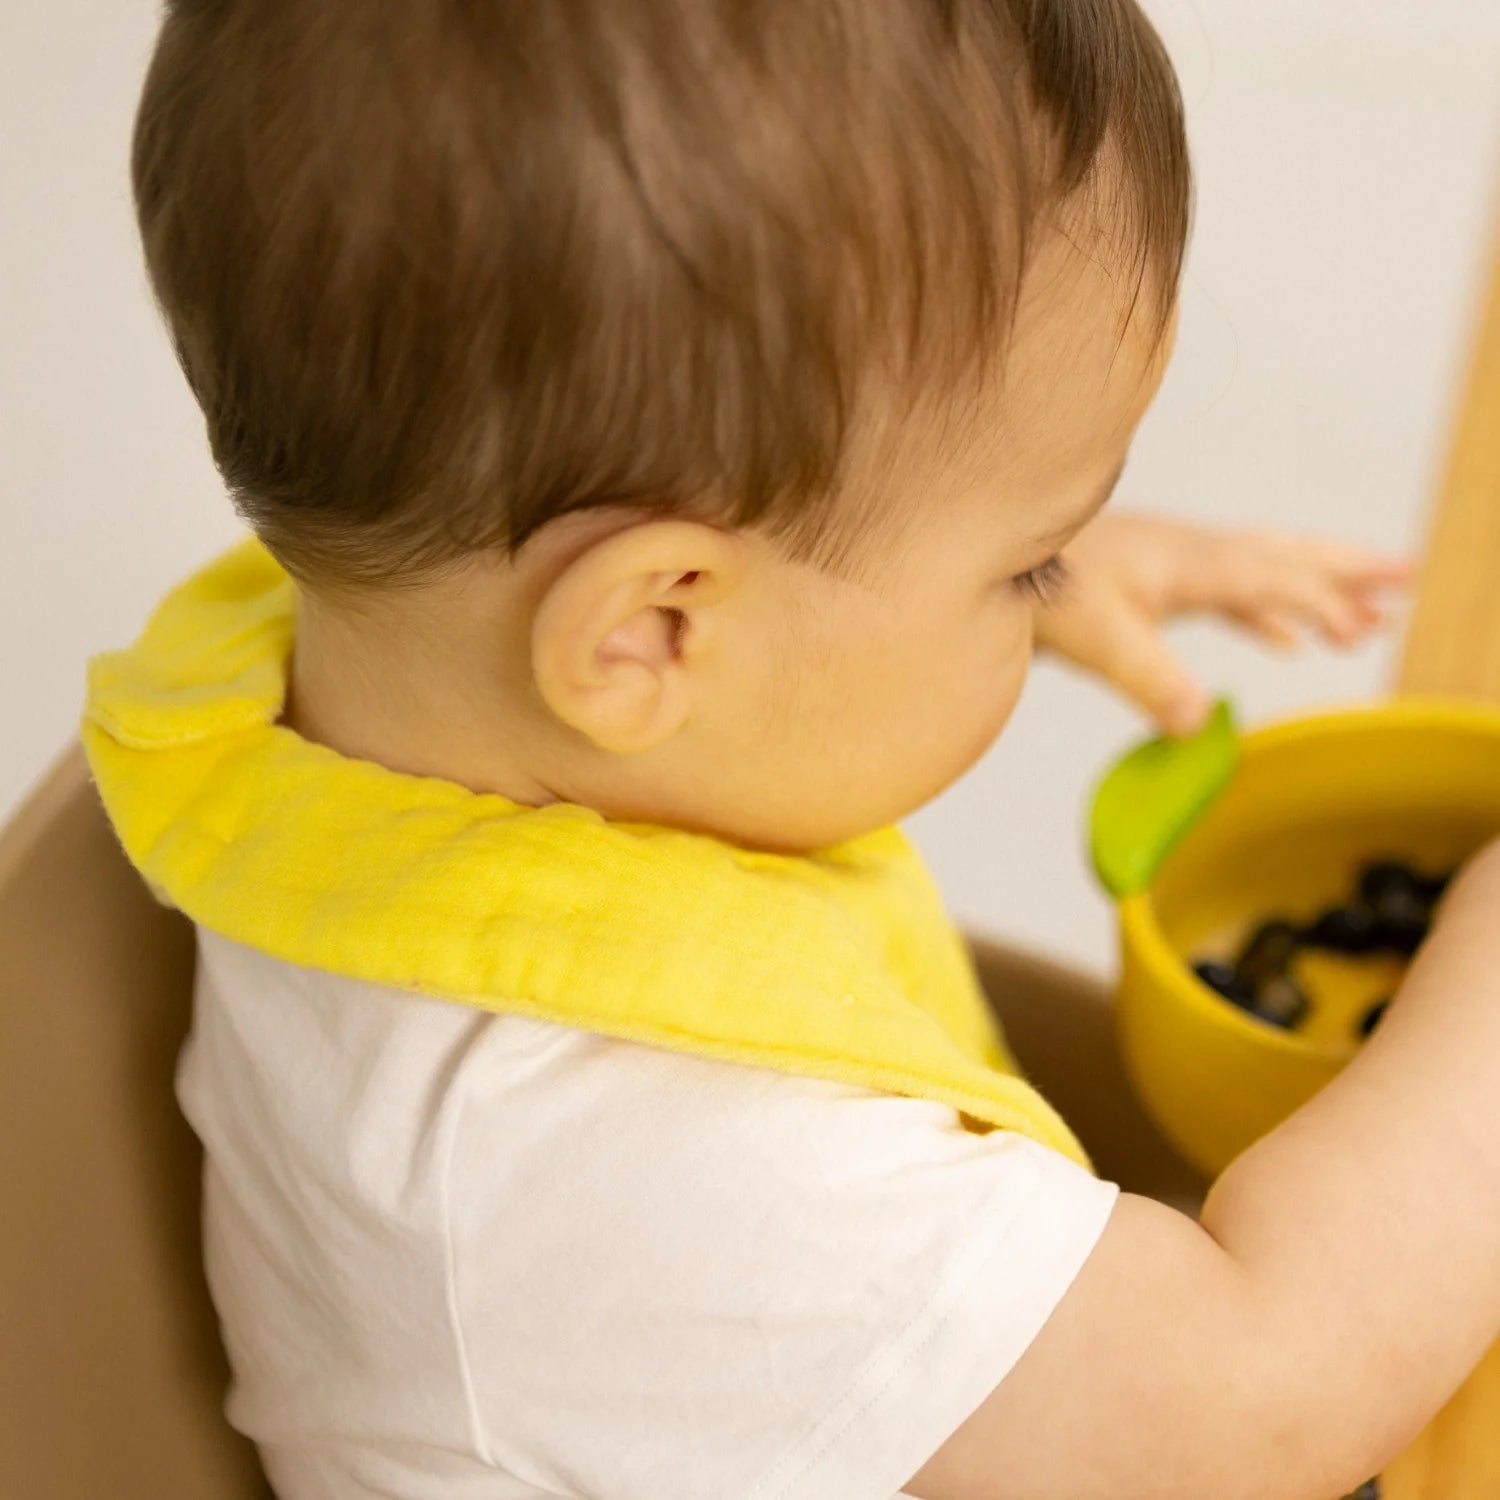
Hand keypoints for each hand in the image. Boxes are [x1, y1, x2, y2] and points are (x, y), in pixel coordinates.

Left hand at [1032, 512, 1412, 735]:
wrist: (988, 550)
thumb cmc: (1040, 584)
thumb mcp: (1095, 639)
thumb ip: (1149, 679)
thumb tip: (1196, 725)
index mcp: (1188, 564)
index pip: (1274, 579)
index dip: (1322, 599)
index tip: (1367, 622)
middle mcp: (1191, 553)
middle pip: (1286, 556)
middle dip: (1346, 570)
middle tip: (1405, 579)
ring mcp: (1174, 561)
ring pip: (1264, 569)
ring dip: (1315, 588)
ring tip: (1365, 615)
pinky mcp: (1154, 576)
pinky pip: (1230, 591)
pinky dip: (1267, 612)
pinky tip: (1283, 640)